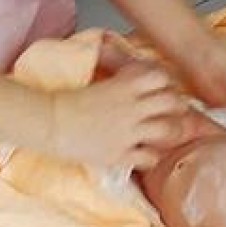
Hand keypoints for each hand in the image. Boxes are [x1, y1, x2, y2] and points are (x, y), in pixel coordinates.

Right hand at [48, 59, 204, 168]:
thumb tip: (135, 68)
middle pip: (172, 102)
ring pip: (167, 130)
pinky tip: (145, 154)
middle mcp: (131, 108)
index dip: (166, 83)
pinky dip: (152, 157)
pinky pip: (150, 158)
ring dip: (170, 132)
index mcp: (124, 87)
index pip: (161, 77)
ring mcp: (128, 132)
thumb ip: (121, 77)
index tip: (162, 88)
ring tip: (163, 134)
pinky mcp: (119, 155)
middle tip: (170, 112)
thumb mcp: (99, 81)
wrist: (49, 122)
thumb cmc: (70, 100)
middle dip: (176, 106)